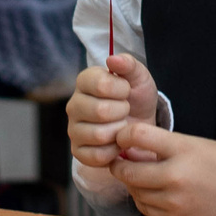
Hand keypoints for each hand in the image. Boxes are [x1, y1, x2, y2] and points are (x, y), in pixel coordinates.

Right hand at [68, 53, 160, 169]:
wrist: (142, 124)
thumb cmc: (136, 98)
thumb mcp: (139, 77)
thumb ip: (129, 64)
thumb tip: (113, 59)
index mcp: (84, 81)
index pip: (101, 85)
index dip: (122, 89)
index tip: (126, 90)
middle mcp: (73, 105)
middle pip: (101, 111)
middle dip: (123, 112)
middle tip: (125, 110)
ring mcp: (73, 129)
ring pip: (99, 135)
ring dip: (119, 132)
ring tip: (121, 126)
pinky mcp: (78, 151)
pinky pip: (97, 156)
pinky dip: (114, 151)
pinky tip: (116, 142)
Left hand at [108, 122, 215, 215]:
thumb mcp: (194, 143)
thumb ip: (160, 145)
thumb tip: (127, 149)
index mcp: (182, 149)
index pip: (138, 135)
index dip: (123, 135)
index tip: (122, 138)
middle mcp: (175, 176)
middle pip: (128, 170)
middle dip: (118, 164)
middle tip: (119, 160)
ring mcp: (174, 201)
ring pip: (134, 192)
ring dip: (130, 183)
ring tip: (138, 175)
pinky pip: (145, 209)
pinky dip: (142, 199)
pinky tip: (149, 191)